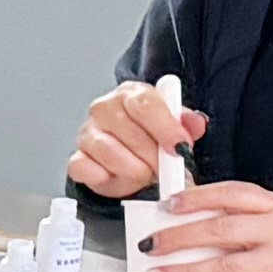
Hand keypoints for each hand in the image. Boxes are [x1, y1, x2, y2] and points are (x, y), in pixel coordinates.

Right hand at [66, 80, 205, 200]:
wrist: (130, 159)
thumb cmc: (151, 138)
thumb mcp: (176, 127)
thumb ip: (187, 124)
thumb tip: (196, 123)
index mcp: (130, 94)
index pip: (144, 104)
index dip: (164, 127)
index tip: (179, 147)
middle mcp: (104, 109)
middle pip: (127, 129)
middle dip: (151, 155)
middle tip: (165, 168)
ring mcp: (87, 133)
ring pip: (107, 150)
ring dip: (132, 168)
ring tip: (144, 174)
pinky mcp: (76, 159)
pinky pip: (84, 168)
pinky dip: (104, 177)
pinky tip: (118, 177)